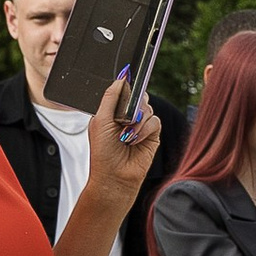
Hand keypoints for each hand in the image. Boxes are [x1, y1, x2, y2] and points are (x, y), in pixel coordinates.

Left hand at [83, 86, 158, 227]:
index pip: (124, 91)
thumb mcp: (100, 119)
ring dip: (137, 121)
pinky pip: (155, 121)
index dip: (127, 87)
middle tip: (124, 116)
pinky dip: (144, 129)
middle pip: (139, 96)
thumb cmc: (103, 152)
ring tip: (126, 135)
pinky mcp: (153, 135)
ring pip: (148, 108)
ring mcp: (141, 126)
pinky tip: (134, 140)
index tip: (128, 79)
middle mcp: (127, 117)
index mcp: (113, 111)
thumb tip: (121, 78)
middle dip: (132, 104)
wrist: (114, 177)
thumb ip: (111, 97)